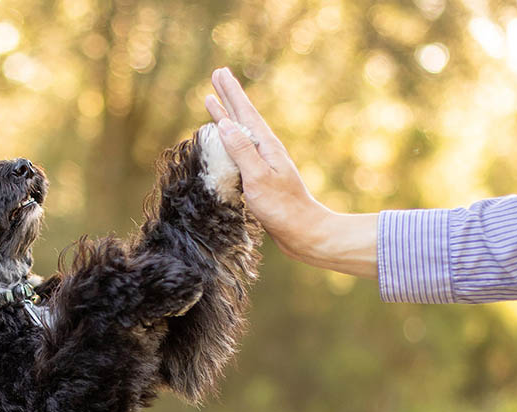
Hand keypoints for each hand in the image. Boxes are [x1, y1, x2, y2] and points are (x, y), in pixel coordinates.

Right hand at [206, 67, 377, 278]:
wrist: (302, 231)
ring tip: (214, 103)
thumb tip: (224, 124)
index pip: (244, 113)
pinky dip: (228, 140)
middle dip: (229, 97)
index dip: (231, 94)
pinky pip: (239, 150)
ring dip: (227, 116)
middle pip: (243, 118)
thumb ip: (241, 150)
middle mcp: (265, 150)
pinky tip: (224, 141)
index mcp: (266, 146)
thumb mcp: (258, 178)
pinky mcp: (260, 177)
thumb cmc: (281, 207)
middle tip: (217, 75)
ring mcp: (263, 163)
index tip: (220, 73)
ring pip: (240, 133)